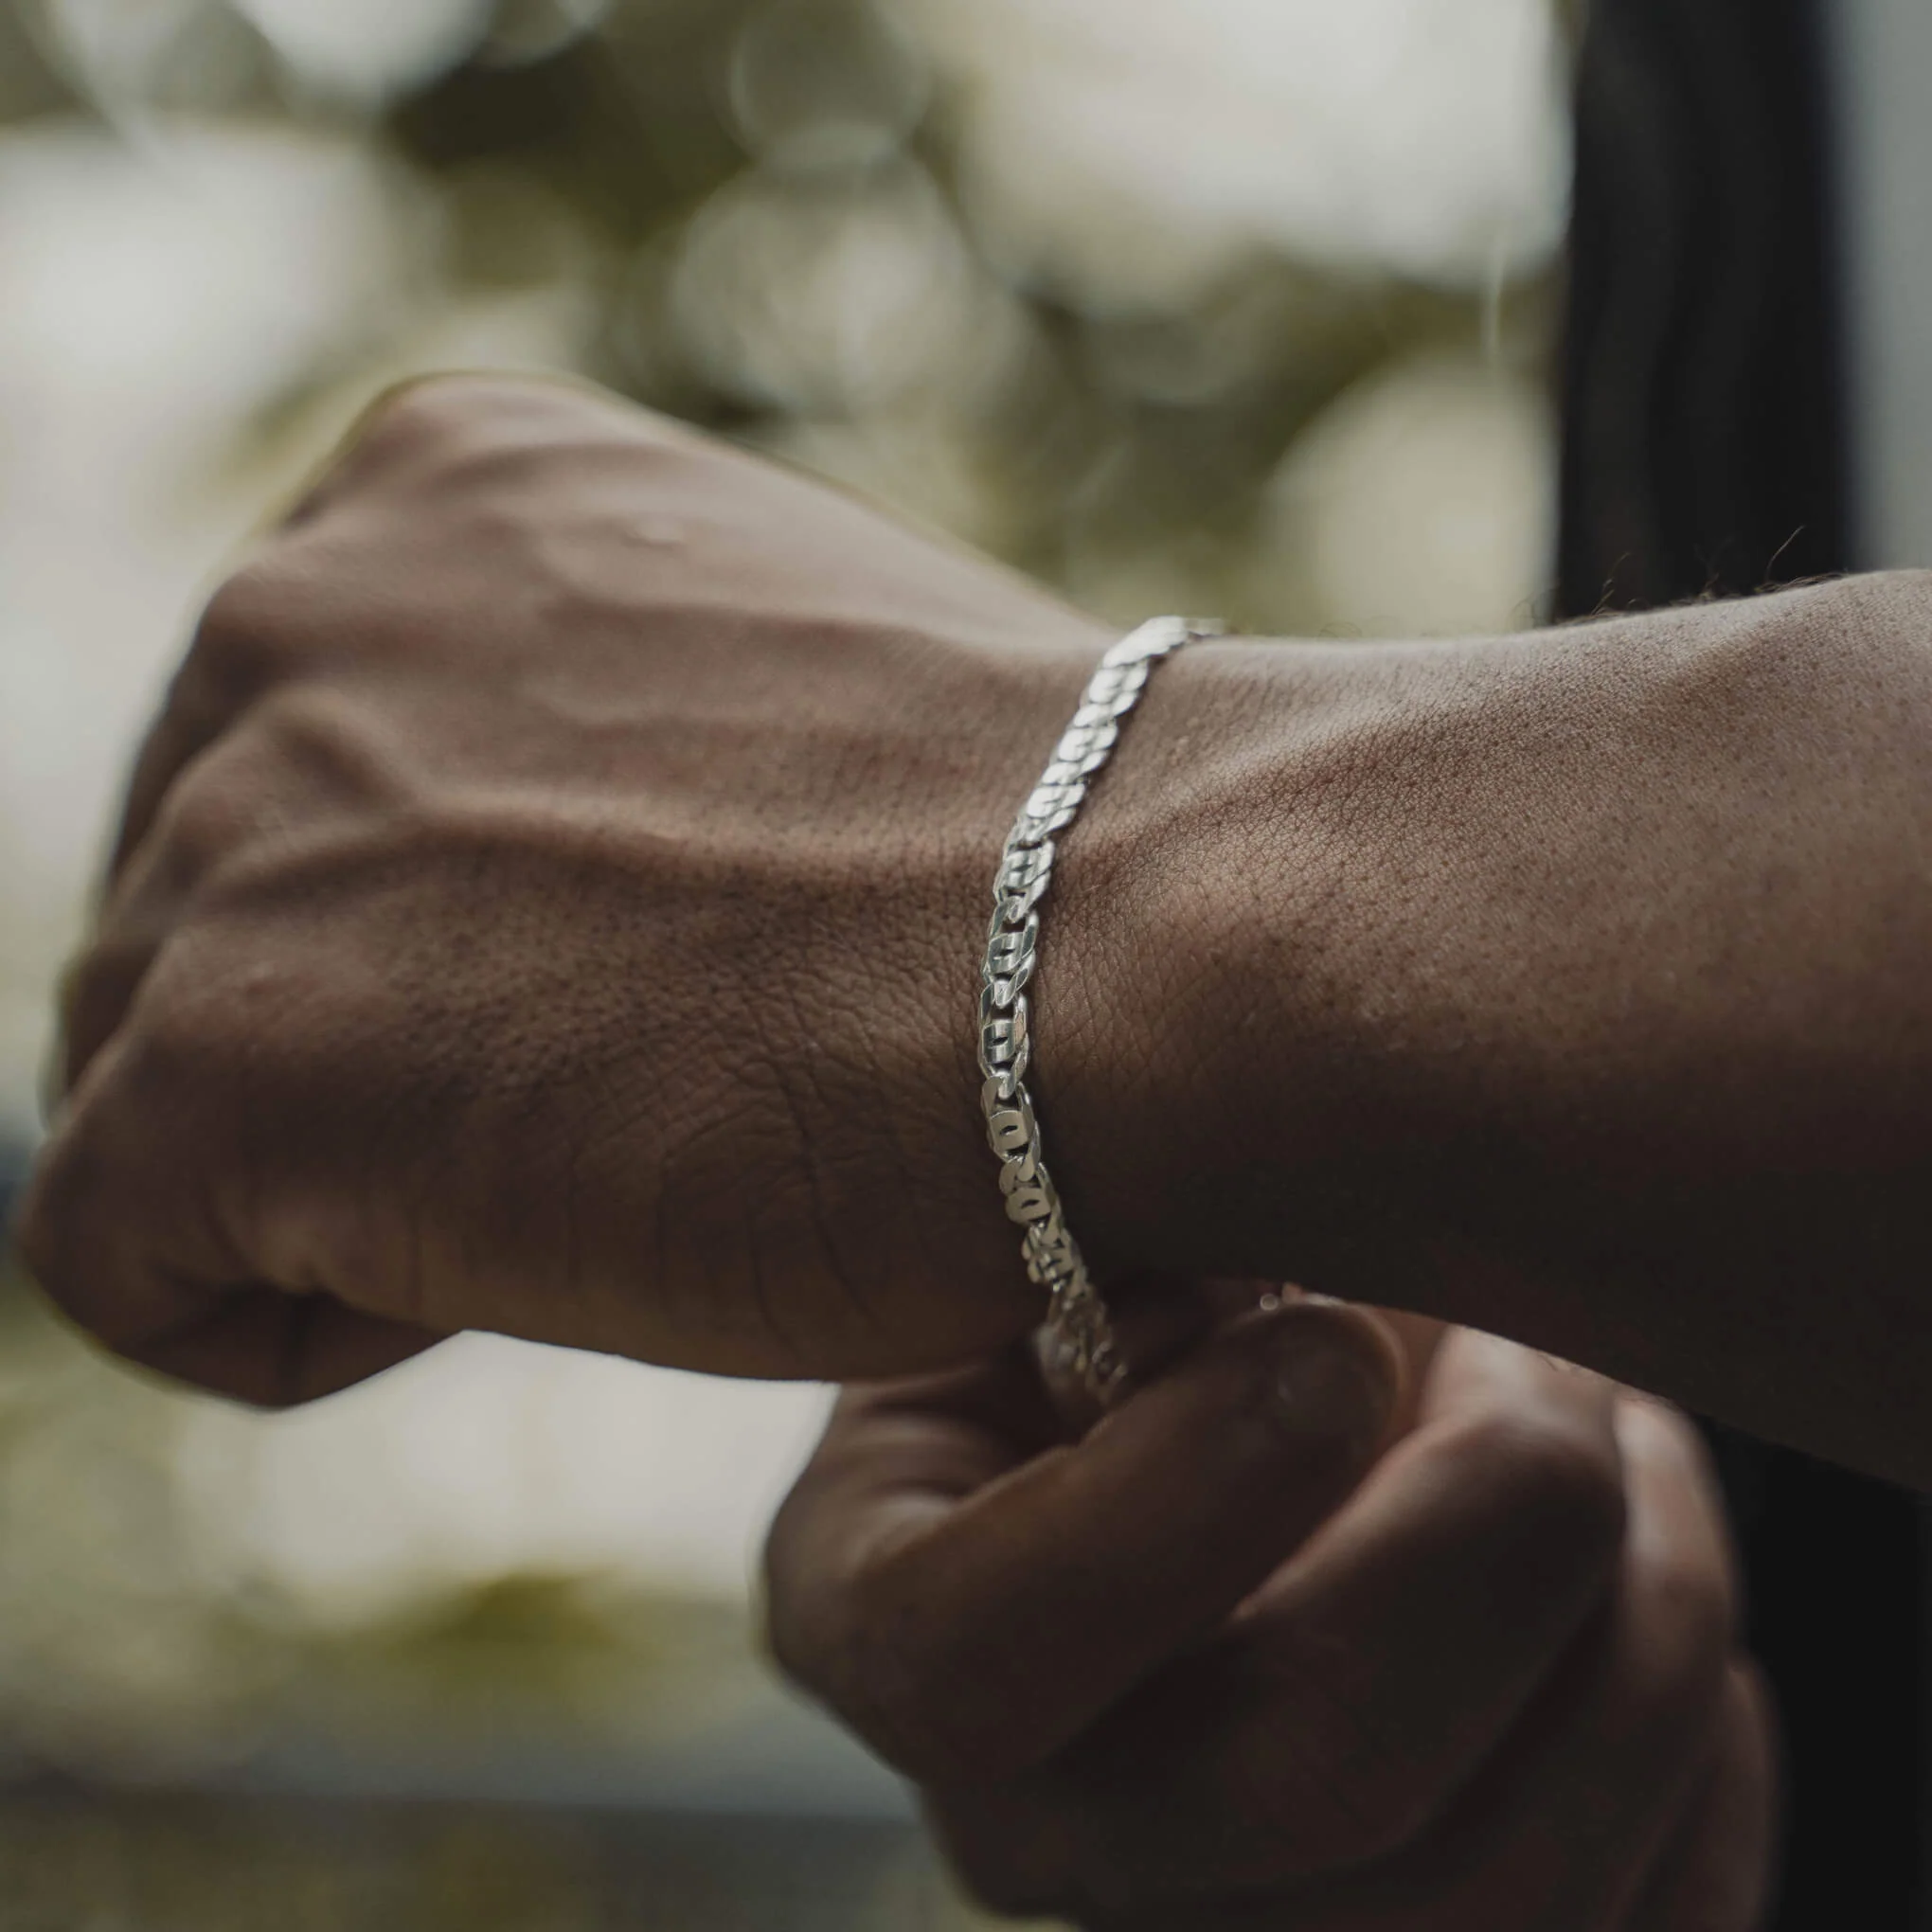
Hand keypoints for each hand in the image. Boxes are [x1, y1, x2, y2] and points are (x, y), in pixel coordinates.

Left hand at [19, 373, 1132, 1398]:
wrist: (1133, 939)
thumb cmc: (1033, 847)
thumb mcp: (762, 689)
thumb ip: (593, 725)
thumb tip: (520, 865)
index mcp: (433, 487)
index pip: (293, 750)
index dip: (435, 921)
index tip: (615, 994)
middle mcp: (290, 610)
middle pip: (204, 908)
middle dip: (377, 1041)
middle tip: (625, 1107)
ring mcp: (232, 827)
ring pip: (156, 1073)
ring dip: (349, 1173)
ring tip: (602, 1189)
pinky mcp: (224, 1057)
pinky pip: (116, 1252)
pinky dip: (278, 1313)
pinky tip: (493, 1286)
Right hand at [767, 1299, 1775, 1929]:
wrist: (1213, 1406)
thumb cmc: (1138, 1291)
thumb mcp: (1073, 1234)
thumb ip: (1130, 1261)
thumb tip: (1318, 1353)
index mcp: (890, 1620)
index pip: (974, 1665)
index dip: (1176, 1511)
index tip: (1332, 1342)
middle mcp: (1035, 1823)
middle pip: (1299, 1790)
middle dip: (1490, 1540)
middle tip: (1546, 1371)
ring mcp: (1218, 1917)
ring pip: (1497, 1895)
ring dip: (1631, 1623)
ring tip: (1620, 1437)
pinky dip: (1697, 1757)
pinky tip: (1658, 1586)